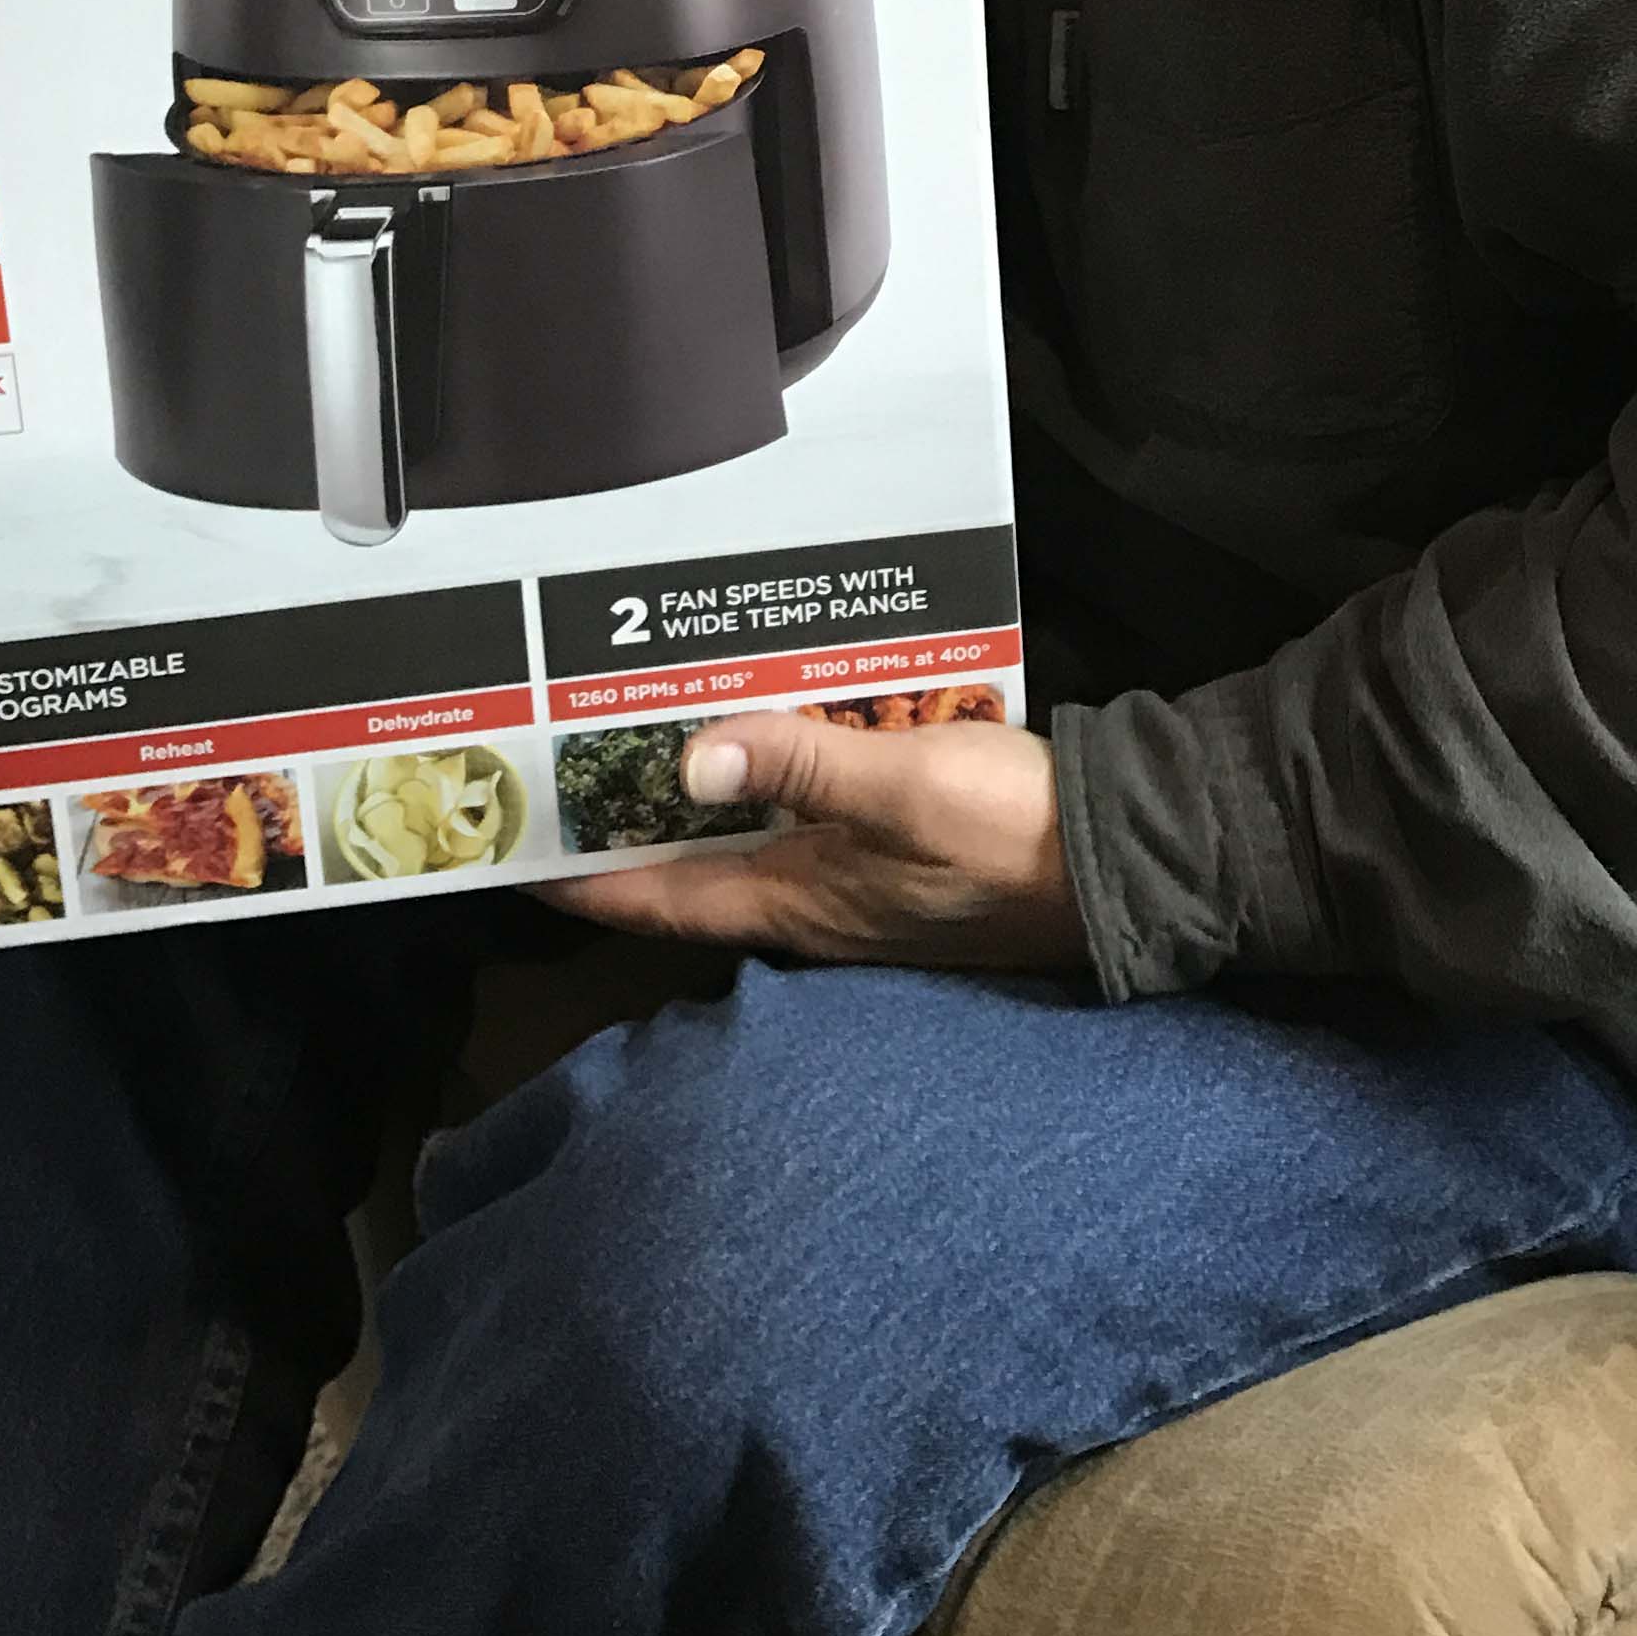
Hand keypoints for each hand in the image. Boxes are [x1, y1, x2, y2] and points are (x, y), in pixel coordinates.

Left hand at [536, 713, 1085, 968]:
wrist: (1123, 859)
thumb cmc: (1009, 832)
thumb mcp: (901, 787)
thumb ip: (798, 765)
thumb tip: (689, 758)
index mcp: (797, 900)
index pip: (657, 900)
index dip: (580, 882)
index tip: (512, 856)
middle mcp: (813, 904)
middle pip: (691, 873)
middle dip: (625, 830)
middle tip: (563, 771)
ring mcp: (856, 886)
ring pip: (747, 844)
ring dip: (694, 801)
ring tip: (640, 736)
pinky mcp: (896, 860)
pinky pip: (805, 822)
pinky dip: (768, 784)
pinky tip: (765, 731)